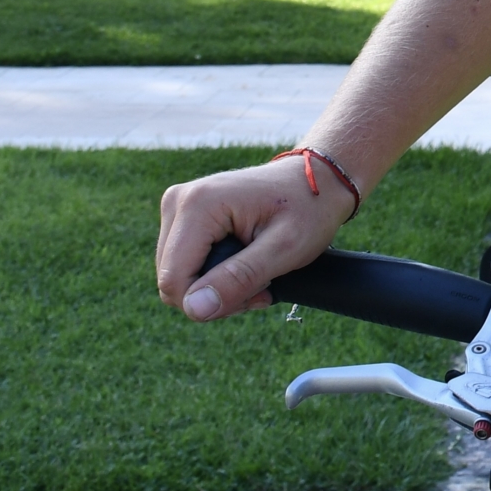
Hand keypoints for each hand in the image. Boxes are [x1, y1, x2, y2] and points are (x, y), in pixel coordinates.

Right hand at [155, 156, 356, 321]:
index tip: (257, 293)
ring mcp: (178, 207)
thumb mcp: (284, 248)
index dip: (210, 303)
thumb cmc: (308, 209)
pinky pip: (185, 265)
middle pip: (172, 281)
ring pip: (177, 277)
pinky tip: (247, 266)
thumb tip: (194, 309)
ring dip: (218, 287)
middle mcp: (178, 201)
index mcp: (197, 204)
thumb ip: (239, 279)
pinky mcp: (184, 217)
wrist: (318, 180)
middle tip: (262, 284)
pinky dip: (215, 275)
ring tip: (259, 273)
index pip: (173, 281)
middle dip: (216, 295)